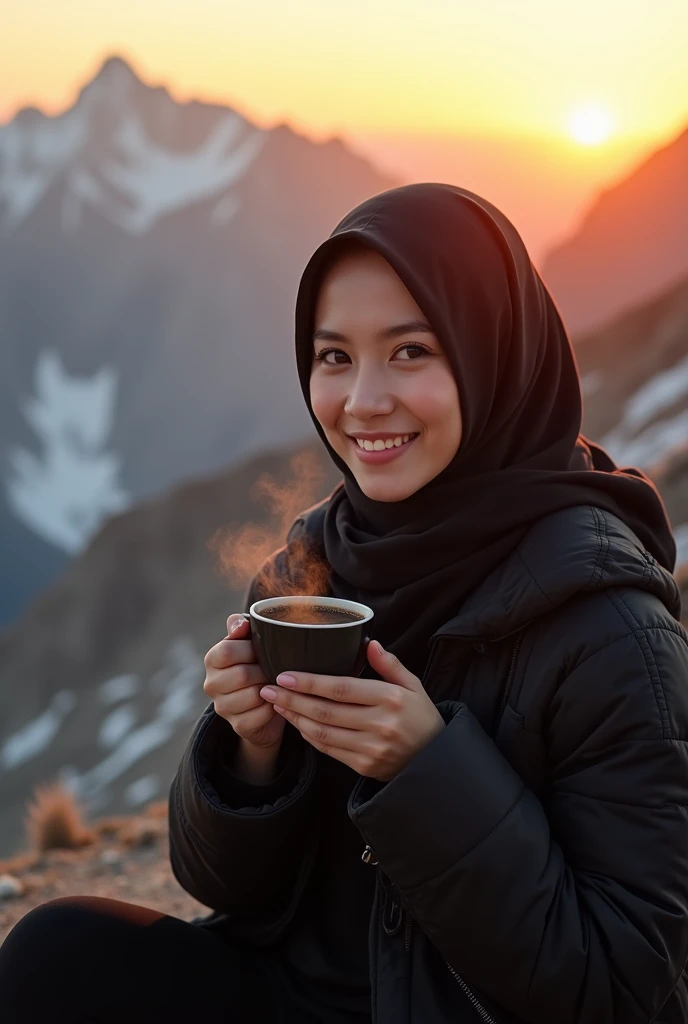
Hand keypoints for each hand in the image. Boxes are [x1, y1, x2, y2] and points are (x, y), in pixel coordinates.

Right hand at [203, 614, 285, 748]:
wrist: (262, 703)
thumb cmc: (257, 665)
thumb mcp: (249, 642)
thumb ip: (241, 627)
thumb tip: (240, 625)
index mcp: (212, 660)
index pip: (226, 651)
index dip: (250, 650)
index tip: (264, 650)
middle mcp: (211, 684)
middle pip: (241, 674)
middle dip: (265, 670)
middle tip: (276, 669)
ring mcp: (222, 708)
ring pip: (252, 695)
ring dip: (271, 689)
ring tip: (277, 684)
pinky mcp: (238, 726)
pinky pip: (261, 714)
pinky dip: (274, 707)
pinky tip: (276, 701)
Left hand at [259, 641, 444, 780]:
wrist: (434, 762)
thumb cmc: (422, 719)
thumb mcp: (414, 687)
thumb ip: (390, 665)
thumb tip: (369, 643)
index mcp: (390, 699)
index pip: (341, 689)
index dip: (310, 682)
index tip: (285, 675)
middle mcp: (379, 725)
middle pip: (326, 711)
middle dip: (292, 699)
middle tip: (268, 687)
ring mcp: (370, 748)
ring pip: (322, 732)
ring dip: (295, 718)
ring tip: (276, 703)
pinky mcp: (363, 766)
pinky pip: (328, 750)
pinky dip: (308, 736)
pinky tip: (296, 722)